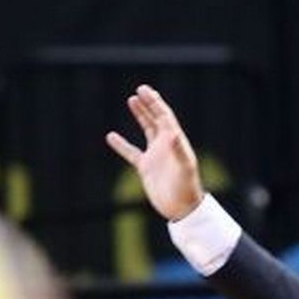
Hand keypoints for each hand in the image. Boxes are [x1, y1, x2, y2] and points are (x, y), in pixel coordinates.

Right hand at [105, 84, 205, 221]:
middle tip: (140, 89)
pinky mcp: (146, 168)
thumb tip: (173, 133)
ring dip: (141, 115)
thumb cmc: (187, 188)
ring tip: (131, 100)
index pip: (165, 117)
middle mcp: (166, 146)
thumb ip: (179, 150)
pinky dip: (121, 145)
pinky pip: (131, 152)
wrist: (181, 209)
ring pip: (147, 130)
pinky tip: (111, 136)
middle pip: (157, 119)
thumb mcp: (185, 168)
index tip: (145, 90)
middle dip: (149, 104)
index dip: (156, 103)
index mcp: (176, 142)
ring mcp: (156, 156)